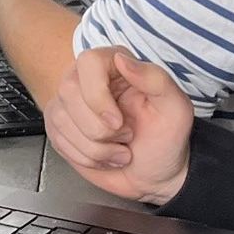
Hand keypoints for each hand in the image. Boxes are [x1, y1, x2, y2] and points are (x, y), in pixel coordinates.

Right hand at [45, 47, 193, 205]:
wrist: (155, 173)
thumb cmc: (166, 138)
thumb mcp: (176, 108)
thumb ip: (155, 79)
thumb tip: (121, 59)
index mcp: (115, 65)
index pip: (88, 62)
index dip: (97, 95)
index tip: (118, 122)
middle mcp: (86, 78)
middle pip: (68, 91)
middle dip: (98, 128)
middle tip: (126, 137)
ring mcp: (68, 102)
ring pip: (60, 118)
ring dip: (95, 148)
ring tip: (119, 149)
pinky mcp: (59, 125)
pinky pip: (57, 139)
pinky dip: (85, 157)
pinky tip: (104, 156)